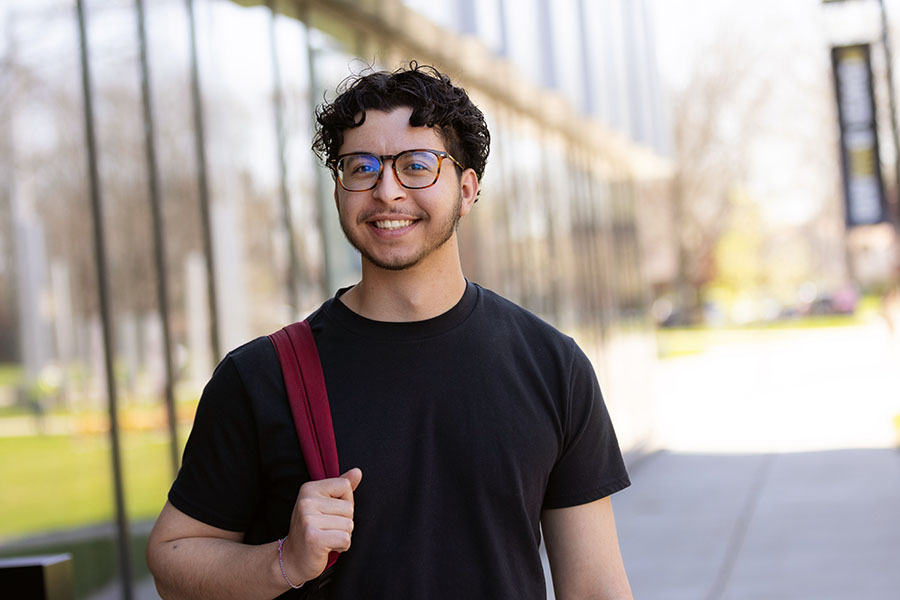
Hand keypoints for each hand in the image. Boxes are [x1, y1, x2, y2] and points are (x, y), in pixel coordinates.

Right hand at [281, 468, 361, 584]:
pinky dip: (341, 546)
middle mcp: (306, 501)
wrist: (293, 559)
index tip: (330, 512)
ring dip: (342, 535)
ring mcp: (308, 519)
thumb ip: (342, 488)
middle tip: (326, 529)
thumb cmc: (313, 530)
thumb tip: (358, 471)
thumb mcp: (325, 504)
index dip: (345, 502)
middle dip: (344, 522)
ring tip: (326, 537)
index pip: (345, 485)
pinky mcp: (313, 538)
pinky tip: (327, 547)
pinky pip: (345, 539)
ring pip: (349, 525)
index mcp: (309, 489)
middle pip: (349, 507)